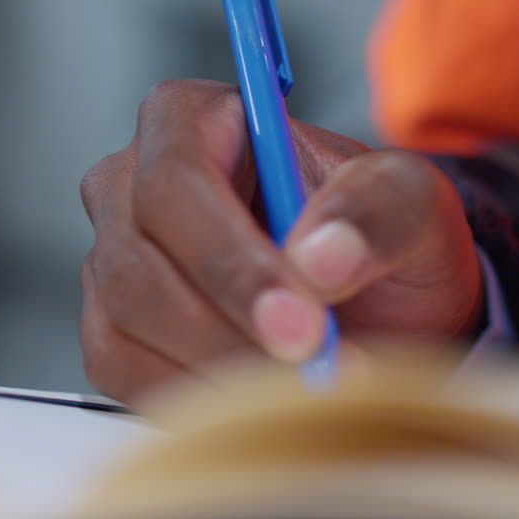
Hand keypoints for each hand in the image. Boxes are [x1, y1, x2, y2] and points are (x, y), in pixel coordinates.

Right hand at [79, 79, 481, 403]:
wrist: (372, 298)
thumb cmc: (373, 234)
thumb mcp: (411, 201)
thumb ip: (377, 209)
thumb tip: (320, 257)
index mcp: (188, 118)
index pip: (175, 181)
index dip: (230, 259)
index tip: (300, 324)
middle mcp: (129, 181)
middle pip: (137, 262)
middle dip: (228, 330)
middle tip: (313, 373)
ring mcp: (109, 255)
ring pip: (122, 324)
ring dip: (215, 370)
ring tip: (301, 386)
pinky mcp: (106, 323)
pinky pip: (120, 370)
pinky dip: (190, 398)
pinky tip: (254, 400)